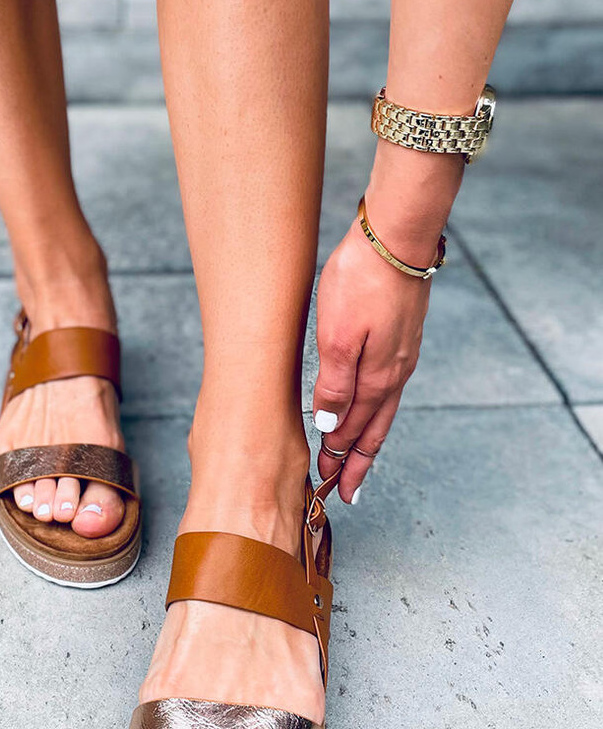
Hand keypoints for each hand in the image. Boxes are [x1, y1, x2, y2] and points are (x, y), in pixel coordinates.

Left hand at [312, 219, 432, 502]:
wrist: (396, 237)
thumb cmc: (361, 281)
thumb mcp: (337, 336)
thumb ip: (336, 384)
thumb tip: (331, 427)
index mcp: (377, 377)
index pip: (354, 431)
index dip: (338, 459)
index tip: (325, 485)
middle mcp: (394, 372)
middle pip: (374, 430)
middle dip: (357, 462)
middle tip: (345, 491)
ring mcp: (402, 354)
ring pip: (382, 409)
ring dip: (366, 437)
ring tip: (356, 459)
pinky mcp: (402, 335)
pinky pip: (387, 386)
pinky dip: (375, 408)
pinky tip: (370, 406)